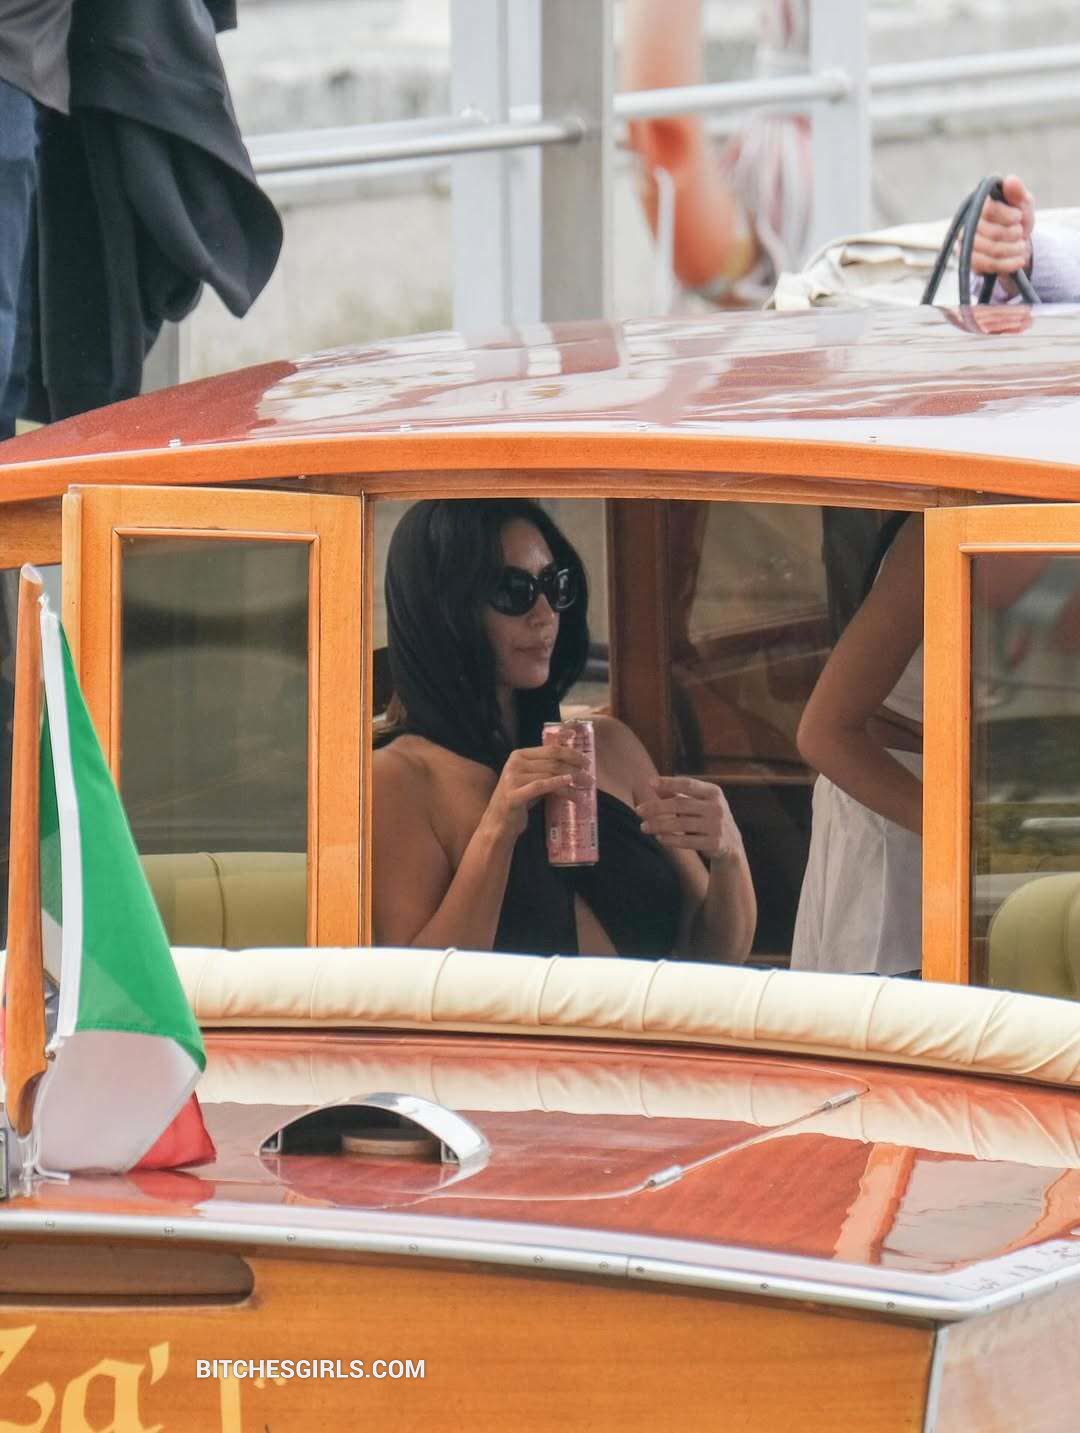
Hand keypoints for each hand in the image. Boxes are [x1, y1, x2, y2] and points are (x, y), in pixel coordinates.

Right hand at [482, 744, 588, 842]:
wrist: (499, 822)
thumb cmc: (519, 800)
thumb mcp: (533, 780)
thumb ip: (548, 770)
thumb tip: (576, 766)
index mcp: (519, 755)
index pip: (551, 749)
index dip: (572, 753)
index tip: (587, 761)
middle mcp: (515, 763)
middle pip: (553, 762)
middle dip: (575, 769)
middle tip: (590, 778)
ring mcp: (512, 778)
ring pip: (550, 774)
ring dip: (572, 781)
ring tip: (585, 788)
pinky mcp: (513, 794)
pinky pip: (540, 786)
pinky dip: (557, 784)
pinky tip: (570, 785)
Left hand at [637, 776, 744, 859]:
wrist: (731, 844)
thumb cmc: (707, 817)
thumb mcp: (698, 802)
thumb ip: (678, 793)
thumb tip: (652, 784)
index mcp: (713, 792)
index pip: (687, 784)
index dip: (668, 782)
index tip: (649, 783)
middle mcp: (717, 807)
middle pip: (680, 804)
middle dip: (656, 807)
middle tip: (638, 810)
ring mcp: (717, 826)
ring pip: (681, 824)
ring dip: (659, 825)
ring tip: (644, 826)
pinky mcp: (715, 843)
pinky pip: (687, 841)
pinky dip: (671, 839)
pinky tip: (659, 837)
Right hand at [970, 175, 1034, 289]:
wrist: (1014, 245)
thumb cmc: (1017, 220)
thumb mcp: (1022, 203)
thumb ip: (1017, 192)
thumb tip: (1010, 180)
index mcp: (979, 205)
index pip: (988, 210)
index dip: (1006, 215)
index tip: (1018, 217)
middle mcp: (967, 223)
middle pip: (990, 232)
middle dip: (1011, 234)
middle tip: (1020, 233)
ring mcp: (965, 243)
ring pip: (990, 249)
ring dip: (1012, 249)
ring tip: (1021, 247)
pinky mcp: (968, 261)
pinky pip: (987, 264)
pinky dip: (1007, 263)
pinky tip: (1018, 260)